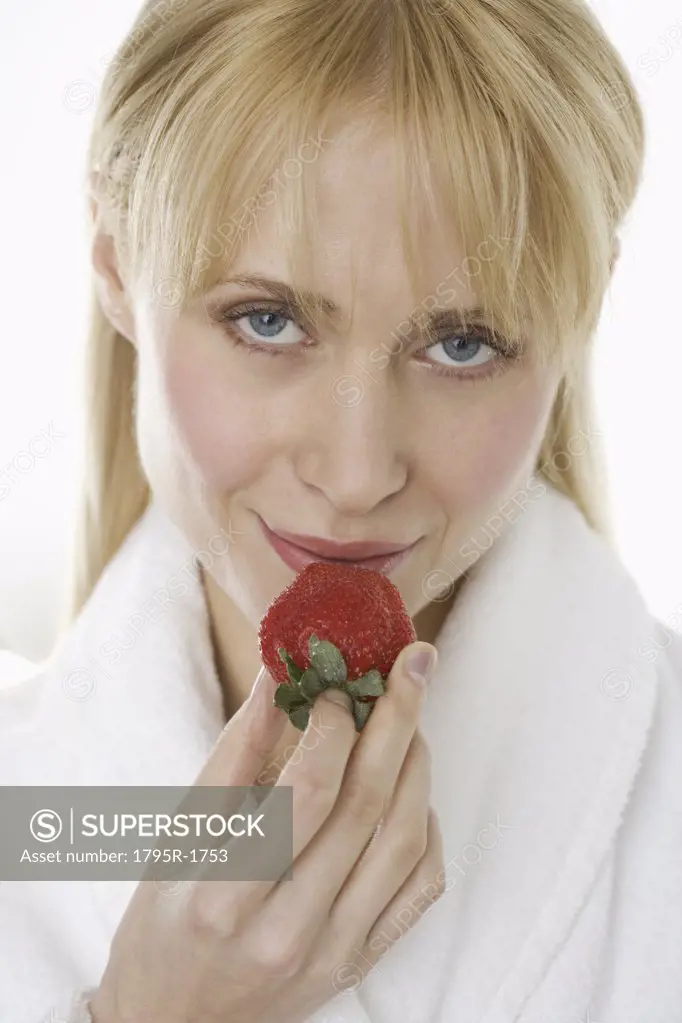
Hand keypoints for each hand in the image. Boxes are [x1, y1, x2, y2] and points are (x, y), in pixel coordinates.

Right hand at [90, 641, 443, 1022]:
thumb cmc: (163, 923)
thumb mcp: (181, 835)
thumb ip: (235, 755)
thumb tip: (279, 677)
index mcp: (227, 896)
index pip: (304, 792)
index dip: (332, 724)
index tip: (337, 681)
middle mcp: (286, 931)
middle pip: (364, 807)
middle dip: (396, 721)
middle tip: (412, 666)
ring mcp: (331, 954)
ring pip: (402, 843)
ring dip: (417, 769)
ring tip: (411, 721)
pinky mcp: (357, 964)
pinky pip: (418, 891)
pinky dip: (428, 831)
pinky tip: (415, 794)